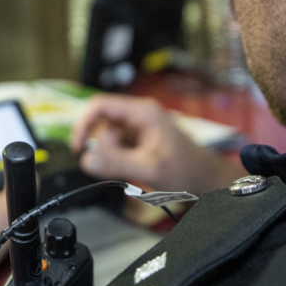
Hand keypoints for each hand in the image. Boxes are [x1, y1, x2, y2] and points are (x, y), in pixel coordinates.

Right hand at [70, 95, 247, 193]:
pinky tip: (138, 170)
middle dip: (105, 148)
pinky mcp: (141, 142)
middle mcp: (139, 115)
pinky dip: (121, 161)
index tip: (78, 147)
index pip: (99, 106)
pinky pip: (120, 148)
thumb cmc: (187, 169)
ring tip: (135, 170)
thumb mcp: (149, 168)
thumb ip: (117, 163)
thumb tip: (87, 159)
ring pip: (110, 140)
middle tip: (122, 165)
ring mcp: (140, 128)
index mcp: (142, 112)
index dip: (83, 124)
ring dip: (114, 157)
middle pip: (102, 125)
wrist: (207, 179)